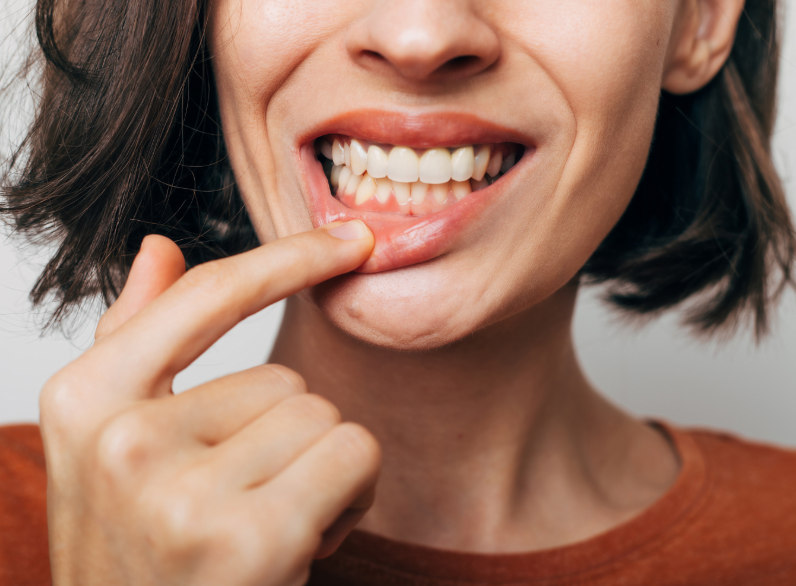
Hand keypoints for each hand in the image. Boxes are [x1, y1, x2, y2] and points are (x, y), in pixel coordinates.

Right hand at [40, 221, 379, 585]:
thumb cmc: (141, 550)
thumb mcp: (113, 444)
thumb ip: (134, 338)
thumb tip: (158, 248)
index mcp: (83, 400)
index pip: (206, 296)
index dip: (288, 259)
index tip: (349, 239)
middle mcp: (122, 440)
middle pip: (285, 375)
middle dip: (289, 437)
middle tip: (247, 500)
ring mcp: (182, 492)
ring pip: (324, 416)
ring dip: (319, 468)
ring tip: (268, 521)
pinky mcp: (251, 537)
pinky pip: (354, 455)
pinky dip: (351, 496)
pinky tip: (301, 544)